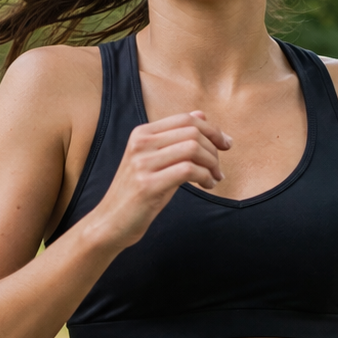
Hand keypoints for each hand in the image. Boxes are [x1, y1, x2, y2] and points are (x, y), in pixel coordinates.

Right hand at [87, 111, 230, 248]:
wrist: (111, 222)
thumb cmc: (139, 191)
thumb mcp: (156, 159)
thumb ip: (176, 137)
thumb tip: (201, 115)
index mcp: (141, 133)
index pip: (186, 119)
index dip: (212, 130)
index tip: (226, 144)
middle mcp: (140, 143)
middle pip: (192, 132)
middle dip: (214, 149)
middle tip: (219, 168)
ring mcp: (142, 163)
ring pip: (193, 149)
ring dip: (212, 164)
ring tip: (214, 178)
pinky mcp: (148, 185)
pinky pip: (188, 170)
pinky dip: (205, 177)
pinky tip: (208, 185)